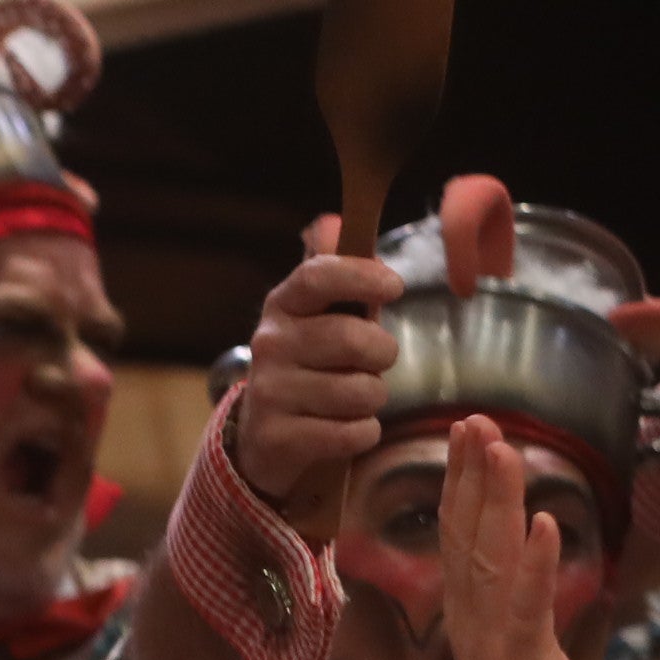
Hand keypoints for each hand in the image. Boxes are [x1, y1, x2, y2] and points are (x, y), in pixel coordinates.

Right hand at [232, 216, 399, 524]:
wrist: (264, 435)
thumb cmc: (311, 364)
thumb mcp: (320, 316)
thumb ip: (336, 276)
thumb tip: (328, 222)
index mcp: (282, 306)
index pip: (319, 276)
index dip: (363, 277)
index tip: (395, 287)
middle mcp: (269, 344)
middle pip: (354, 339)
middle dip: (381, 354)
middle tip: (375, 361)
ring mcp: (269, 392)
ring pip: (360, 392)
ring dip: (371, 399)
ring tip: (353, 399)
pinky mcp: (278, 437)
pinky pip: (353, 432)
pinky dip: (361, 433)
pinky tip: (343, 428)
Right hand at [440, 423, 606, 659]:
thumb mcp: (515, 659)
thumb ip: (504, 615)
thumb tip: (503, 570)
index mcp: (472, 618)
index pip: (459, 540)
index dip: (460, 486)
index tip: (464, 435)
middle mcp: (473, 624)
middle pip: (464, 538)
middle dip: (469, 476)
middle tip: (472, 419)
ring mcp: (492, 645)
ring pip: (489, 561)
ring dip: (496, 502)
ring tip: (503, 449)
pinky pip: (526, 609)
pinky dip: (534, 565)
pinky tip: (546, 523)